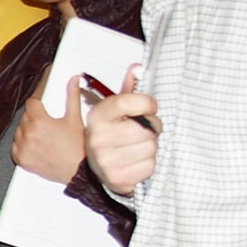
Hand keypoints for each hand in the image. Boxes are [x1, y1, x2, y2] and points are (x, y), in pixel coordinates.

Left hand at [12, 76, 85, 182]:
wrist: (79, 171)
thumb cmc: (78, 147)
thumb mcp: (75, 119)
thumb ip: (72, 96)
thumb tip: (73, 80)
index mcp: (39, 122)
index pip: (30, 103)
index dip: (38, 103)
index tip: (42, 106)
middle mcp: (28, 135)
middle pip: (24, 117)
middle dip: (34, 117)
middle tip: (47, 122)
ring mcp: (23, 148)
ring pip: (18, 131)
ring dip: (27, 130)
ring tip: (42, 134)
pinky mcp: (21, 160)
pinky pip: (14, 147)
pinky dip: (21, 145)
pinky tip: (35, 145)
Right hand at [84, 80, 159, 195]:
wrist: (95, 168)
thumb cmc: (110, 135)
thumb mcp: (114, 110)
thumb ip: (127, 90)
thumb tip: (137, 69)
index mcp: (97, 116)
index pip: (129, 102)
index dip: (147, 103)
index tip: (148, 107)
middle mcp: (98, 138)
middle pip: (147, 128)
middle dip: (152, 128)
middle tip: (142, 131)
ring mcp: (106, 159)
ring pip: (151, 147)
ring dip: (150, 147)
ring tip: (137, 146)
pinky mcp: (116, 177)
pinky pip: (149, 165)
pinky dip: (148, 164)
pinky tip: (136, 161)